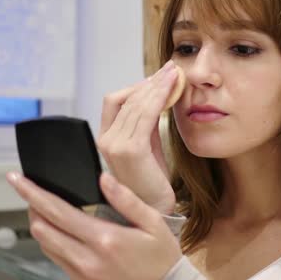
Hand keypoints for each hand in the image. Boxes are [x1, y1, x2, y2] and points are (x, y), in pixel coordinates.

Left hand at [6, 171, 181, 279]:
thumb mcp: (153, 223)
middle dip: (32, 207)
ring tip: (46, 211)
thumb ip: (127, 199)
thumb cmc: (162, 258)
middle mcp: (88, 260)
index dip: (33, 193)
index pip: (57, 211)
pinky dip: (54, 243)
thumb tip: (104, 178)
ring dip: (41, 226)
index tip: (18, 180)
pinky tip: (65, 234)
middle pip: (42, 229)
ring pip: (46, 246)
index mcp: (105, 239)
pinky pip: (58, 261)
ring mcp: (82, 276)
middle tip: (33, 192)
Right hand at [97, 60, 177, 213]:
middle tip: (170, 69)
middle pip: (126, 98)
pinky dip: (158, 99)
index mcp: (107, 137)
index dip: (136, 86)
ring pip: (136, 104)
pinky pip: (145, 116)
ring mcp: (115, 145)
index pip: (114, 100)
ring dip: (157, 86)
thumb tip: (158, 96)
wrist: (154, 210)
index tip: (158, 77)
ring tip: (174, 74)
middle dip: (151, 82)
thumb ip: (147, 123)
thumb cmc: (153, 180)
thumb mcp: (148, 146)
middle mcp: (106, 139)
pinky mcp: (131, 150)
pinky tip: (171, 90)